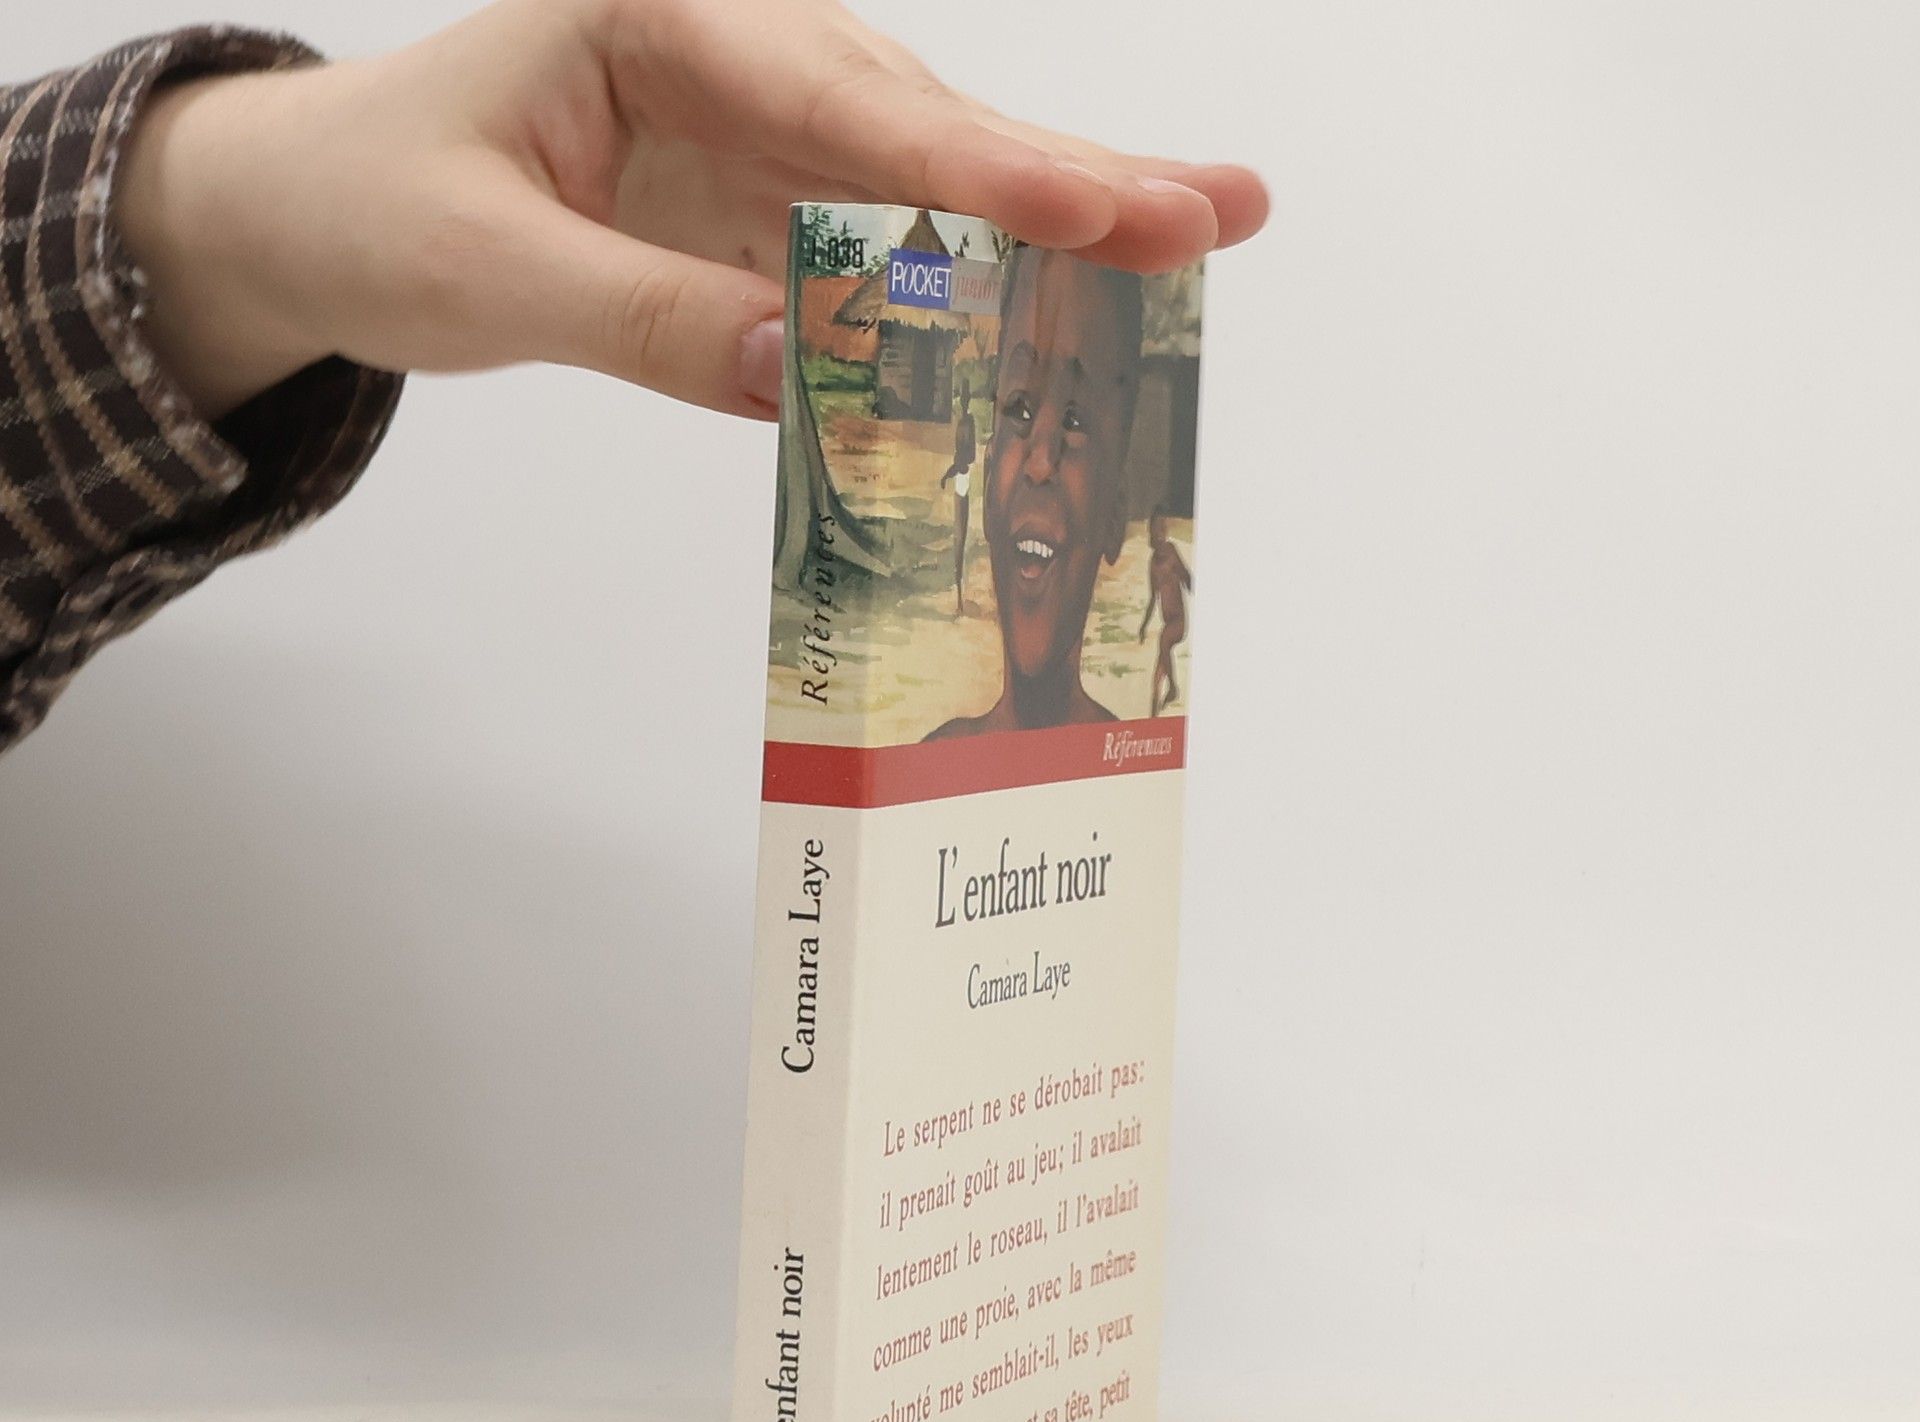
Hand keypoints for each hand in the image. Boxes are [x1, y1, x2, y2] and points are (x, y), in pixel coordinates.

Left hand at [114, 0, 1266, 420]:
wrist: (317, 210)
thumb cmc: (373, 204)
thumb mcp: (490, 269)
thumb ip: (650, 319)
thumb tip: (806, 380)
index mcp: (662, 12)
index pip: (844, 99)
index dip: (981, 170)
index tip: (1099, 211)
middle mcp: (733, 48)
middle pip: (923, 123)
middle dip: (1069, 180)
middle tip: (1216, 214)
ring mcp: (756, 127)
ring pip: (922, 181)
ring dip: (1048, 230)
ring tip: (1187, 243)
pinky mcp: (760, 203)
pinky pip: (876, 251)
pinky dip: (961, 294)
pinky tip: (1057, 314)